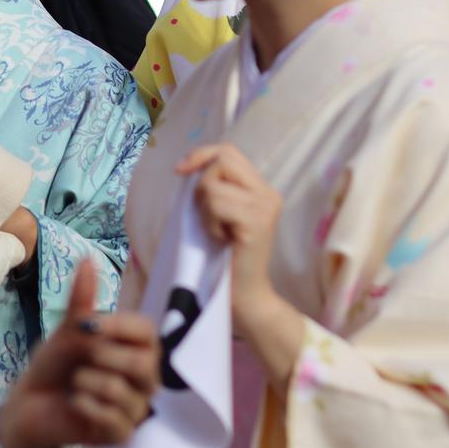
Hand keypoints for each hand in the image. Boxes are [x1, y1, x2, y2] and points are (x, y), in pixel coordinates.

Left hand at [0, 260, 159, 447]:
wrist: (29, 404)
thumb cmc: (55, 364)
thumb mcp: (66, 330)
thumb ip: (82, 301)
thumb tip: (87, 259)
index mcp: (136, 348)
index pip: (148, 332)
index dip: (119, 326)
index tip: (87, 325)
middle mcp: (144, 378)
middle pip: (143, 362)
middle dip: (102, 356)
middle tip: (81, 357)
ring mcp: (136, 408)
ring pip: (122, 390)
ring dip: (86, 382)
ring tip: (75, 382)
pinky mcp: (122, 435)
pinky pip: (113, 419)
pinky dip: (84, 405)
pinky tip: (73, 402)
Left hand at [179, 144, 282, 336]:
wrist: (243, 296)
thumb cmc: (223, 256)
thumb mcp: (216, 213)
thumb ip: (212, 187)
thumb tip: (187, 164)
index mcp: (261, 189)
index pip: (228, 152)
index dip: (201, 155)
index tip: (180, 171)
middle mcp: (269, 193)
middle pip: (222, 159)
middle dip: (201, 183)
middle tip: (205, 214)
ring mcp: (266, 206)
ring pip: (213, 183)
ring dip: (204, 209)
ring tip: (216, 231)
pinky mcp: (257, 221)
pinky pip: (216, 203)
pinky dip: (209, 221)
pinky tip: (220, 239)